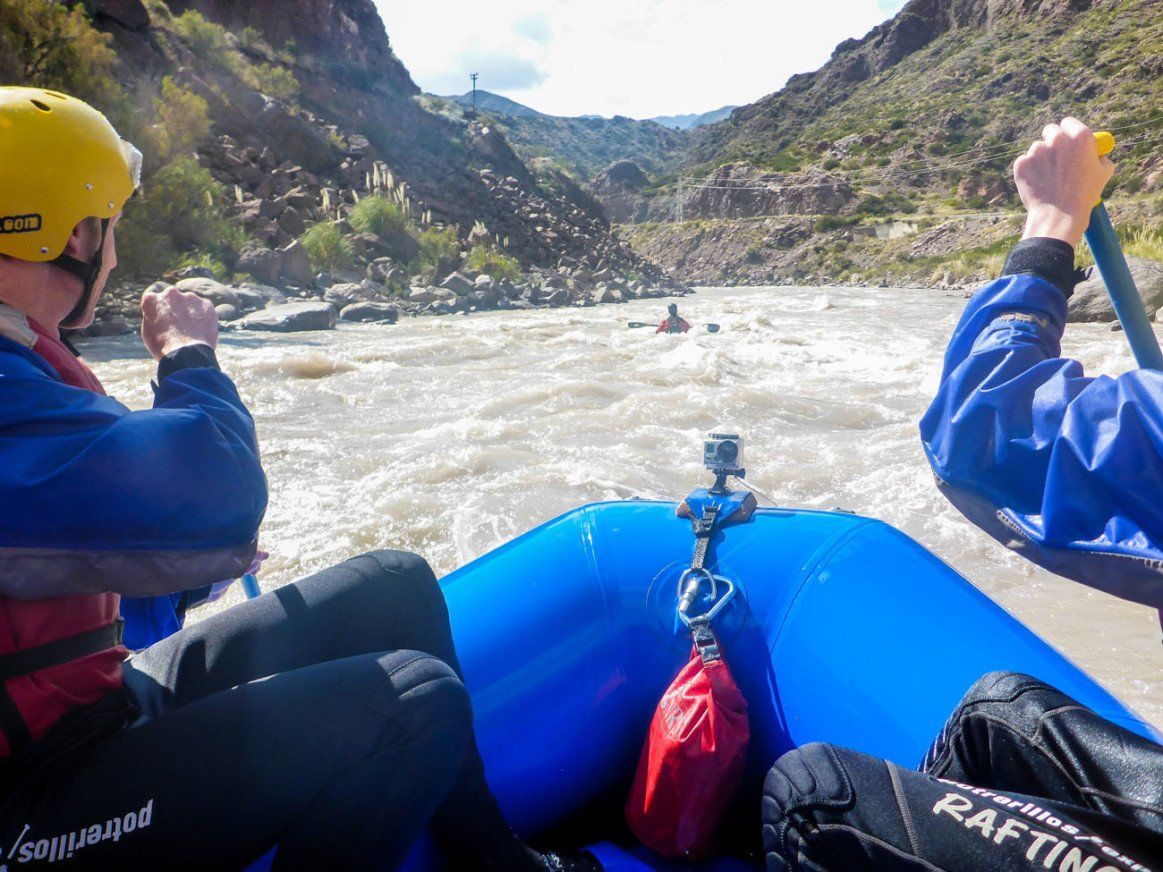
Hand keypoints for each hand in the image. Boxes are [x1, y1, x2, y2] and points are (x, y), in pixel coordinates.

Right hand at [141, 286, 218, 359]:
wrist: (186, 354)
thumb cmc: (164, 347)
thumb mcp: (148, 332)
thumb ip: (153, 317)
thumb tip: (159, 313)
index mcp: (152, 299)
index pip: (154, 300)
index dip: (160, 311)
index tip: (164, 320)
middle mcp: (170, 293)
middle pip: (174, 298)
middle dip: (176, 308)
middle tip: (180, 326)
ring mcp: (190, 297)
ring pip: (190, 303)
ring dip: (191, 312)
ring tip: (191, 331)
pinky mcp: (206, 304)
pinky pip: (205, 310)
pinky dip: (204, 318)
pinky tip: (201, 331)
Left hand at [1014, 117, 1113, 247]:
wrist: (1059, 215)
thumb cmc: (1084, 195)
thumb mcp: (1104, 172)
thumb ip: (1099, 154)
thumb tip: (1095, 150)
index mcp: (1080, 136)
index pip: (1069, 122)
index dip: (1068, 131)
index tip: (1067, 140)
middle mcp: (1058, 139)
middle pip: (1051, 130)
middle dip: (1053, 141)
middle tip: (1056, 157)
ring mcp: (1037, 150)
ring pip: (1037, 148)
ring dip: (1041, 158)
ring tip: (1049, 179)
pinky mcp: (1021, 163)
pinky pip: (1025, 162)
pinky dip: (1030, 171)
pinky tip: (1038, 184)